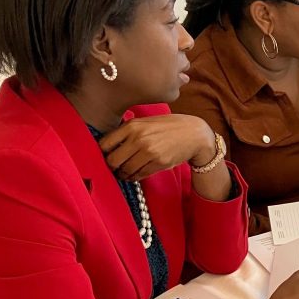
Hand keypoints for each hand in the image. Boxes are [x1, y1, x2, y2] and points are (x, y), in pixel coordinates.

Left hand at [99, 115, 216, 180]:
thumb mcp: (146, 122)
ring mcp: (149, 152)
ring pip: (125, 170)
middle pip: (112, 160)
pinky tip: (135, 175)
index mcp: (132, 126)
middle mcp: (139, 138)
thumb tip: (108, 145)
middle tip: (114, 168)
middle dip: (112, 166)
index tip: (106, 156)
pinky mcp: (159, 163)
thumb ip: (128, 130)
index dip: (103, 153)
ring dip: (123, 174)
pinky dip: (134, 177)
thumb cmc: (169, 127)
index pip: (104, 144)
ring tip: (124, 173)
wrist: (194, 134)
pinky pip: (139, 175)